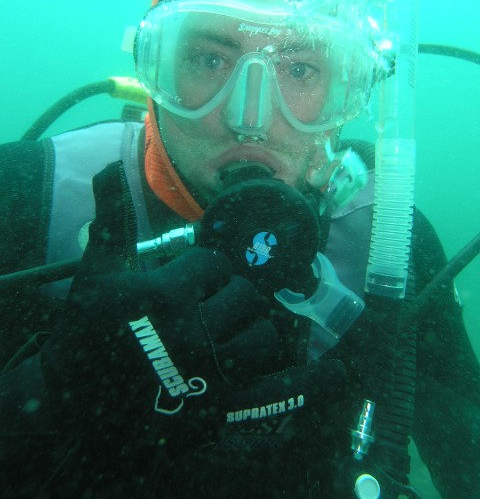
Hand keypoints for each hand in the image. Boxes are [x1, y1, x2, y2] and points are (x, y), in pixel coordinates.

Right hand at [42, 161, 345, 454]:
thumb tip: (108, 166)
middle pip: (243, 300)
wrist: (69, 407)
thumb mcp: (96, 273)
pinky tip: (335, 373)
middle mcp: (195, 332)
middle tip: (200, 312)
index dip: (199, 273)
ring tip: (225, 335)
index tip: (183, 286)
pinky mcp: (218, 410)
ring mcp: (210, 374)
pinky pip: (275, 395)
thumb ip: (111, 218)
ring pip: (261, 339)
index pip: (213, 267)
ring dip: (249, 332)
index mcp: (169, 294)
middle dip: (225, 300)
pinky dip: (309, 385)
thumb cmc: (83, 334)